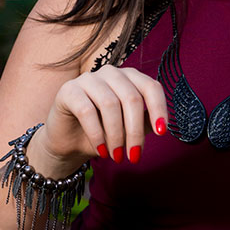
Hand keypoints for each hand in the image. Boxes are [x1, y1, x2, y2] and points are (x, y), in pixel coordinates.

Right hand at [36, 66, 168, 167]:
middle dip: (135, 131)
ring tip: (116, 156)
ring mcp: (88, 78)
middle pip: (131, 97)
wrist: (69, 143)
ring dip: (116, 135)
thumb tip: (161, 126)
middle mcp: (110, 73)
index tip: (161, 133)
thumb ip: (144, 123)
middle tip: (133, 156)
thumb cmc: (102, 133)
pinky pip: (87, 110)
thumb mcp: (128, 129)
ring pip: (110, 104)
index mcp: (129, 77)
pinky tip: (100, 149)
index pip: (150, 86)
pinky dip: (96, 134)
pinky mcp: (68, 90)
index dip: (159, 109)